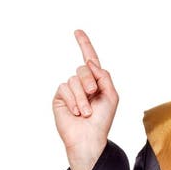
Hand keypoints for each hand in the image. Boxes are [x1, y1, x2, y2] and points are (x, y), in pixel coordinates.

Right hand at [52, 30, 118, 169]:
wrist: (89, 138)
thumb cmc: (102, 120)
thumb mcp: (111, 96)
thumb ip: (104, 76)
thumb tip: (90, 62)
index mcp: (96, 82)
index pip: (90, 60)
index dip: (84, 45)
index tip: (77, 31)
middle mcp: (82, 83)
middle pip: (84, 68)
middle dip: (90, 82)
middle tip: (93, 96)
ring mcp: (70, 90)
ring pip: (74, 79)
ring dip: (82, 98)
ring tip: (86, 112)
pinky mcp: (59, 97)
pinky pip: (65, 88)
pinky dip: (73, 101)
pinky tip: (76, 112)